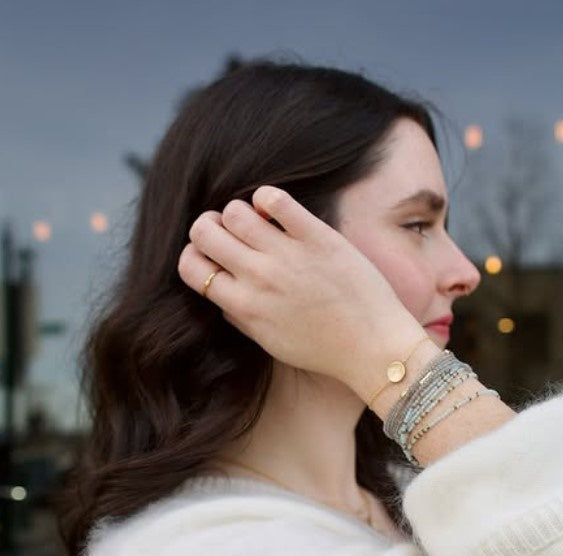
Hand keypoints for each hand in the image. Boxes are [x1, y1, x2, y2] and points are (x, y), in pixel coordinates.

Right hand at [177, 187, 421, 392]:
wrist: (373, 349)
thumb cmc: (324, 350)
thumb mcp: (271, 342)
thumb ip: (241, 318)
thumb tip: (220, 294)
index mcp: (244, 306)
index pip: (190, 267)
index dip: (194, 254)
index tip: (210, 254)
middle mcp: (259, 279)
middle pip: (203, 231)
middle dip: (210, 226)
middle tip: (229, 231)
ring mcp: (288, 256)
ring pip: (234, 211)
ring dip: (239, 211)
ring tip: (258, 222)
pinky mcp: (317, 238)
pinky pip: (275, 200)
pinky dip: (267, 197)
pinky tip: (276, 209)